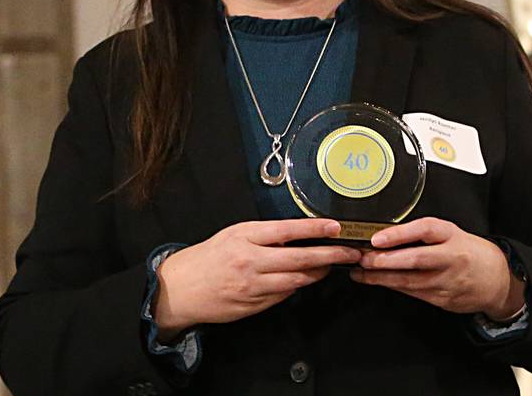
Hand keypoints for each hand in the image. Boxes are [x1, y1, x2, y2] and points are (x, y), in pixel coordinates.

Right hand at [154, 219, 360, 337]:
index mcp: (245, 237)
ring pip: (297, 280)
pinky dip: (296, 285)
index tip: (334, 226)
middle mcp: (251, 261)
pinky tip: (304, 278)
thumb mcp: (234, 234)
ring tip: (331, 265)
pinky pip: (283, 295)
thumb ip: (264, 235)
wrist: (181, 289)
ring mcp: (253, 286)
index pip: (287, 230)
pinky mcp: (254, 304)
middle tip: (350, 252)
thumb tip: (298, 236)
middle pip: (300, 258)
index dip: (314, 228)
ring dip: (318, 272)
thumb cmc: (209, 257)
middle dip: (330, 255)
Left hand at [351, 217, 524, 318]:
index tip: (377, 238)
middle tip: (362, 259)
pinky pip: (413, 293)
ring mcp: (447, 281)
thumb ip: (423, 234)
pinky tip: (378, 282)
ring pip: (409, 281)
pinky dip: (393, 287)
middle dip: (385, 261)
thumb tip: (386, 234)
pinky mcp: (442, 299)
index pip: (424, 230)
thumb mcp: (450, 233)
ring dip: (381, 277)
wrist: (497, 279)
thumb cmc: (468, 251)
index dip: (399, 234)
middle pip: (415, 260)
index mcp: (451, 235)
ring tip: (360, 272)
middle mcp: (450, 258)